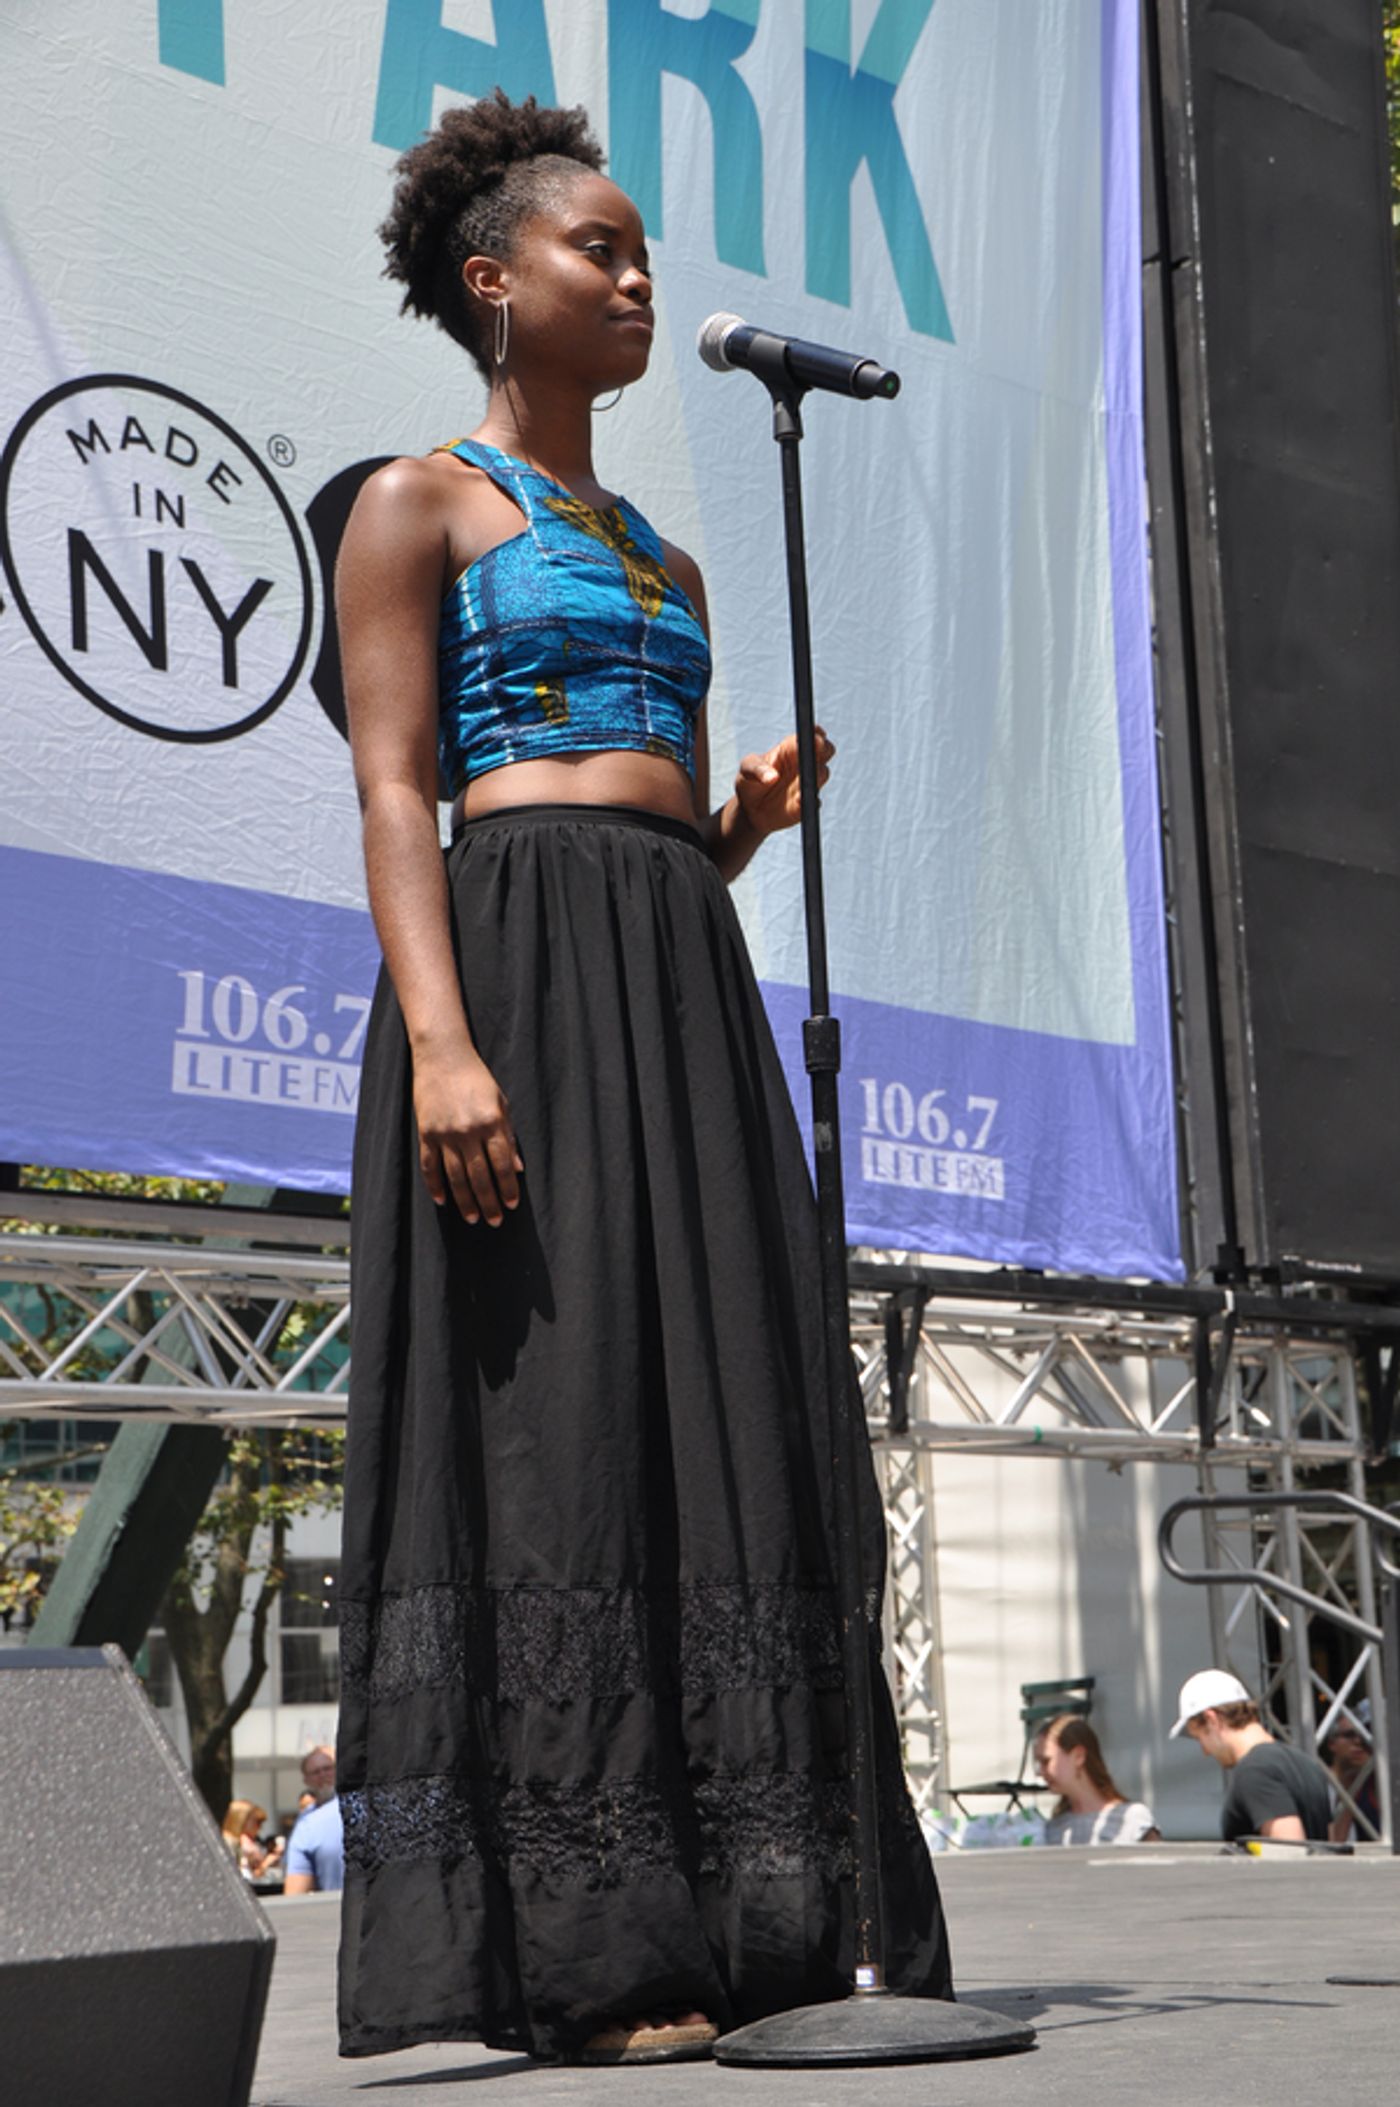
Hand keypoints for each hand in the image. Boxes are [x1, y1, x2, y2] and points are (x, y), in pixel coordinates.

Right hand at [413, 1049, 523, 1225]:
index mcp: (491, 1122)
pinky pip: (430, 1166)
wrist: (443, 1057)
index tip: (512, 1204)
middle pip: (480, 1176)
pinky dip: (435, 1185)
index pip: (503, 1164)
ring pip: (456, 1177)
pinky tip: (443, 1201)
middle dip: (489, 1201)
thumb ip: (509, 1136)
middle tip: (495, 1221)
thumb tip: (518, 1168)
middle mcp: (468, 1131)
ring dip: (465, 1201)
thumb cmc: (477, 1078)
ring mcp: (445, 1133)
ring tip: (473, 1218)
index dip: (508, 1187)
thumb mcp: (501, 1102)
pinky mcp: (426, 1133)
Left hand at [733, 727, 833, 836]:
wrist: (750, 811)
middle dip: (825, 749)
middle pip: (826, 750)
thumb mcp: (746, 771)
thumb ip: (757, 770)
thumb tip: (772, 777)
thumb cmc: (750, 783)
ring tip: (800, 783)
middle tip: (815, 753)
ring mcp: (807, 783)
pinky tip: (798, 802)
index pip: (809, 736)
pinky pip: (815, 801)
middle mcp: (803, 763)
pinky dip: (810, 801)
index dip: (816, 734)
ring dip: (815, 777)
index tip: (814, 737)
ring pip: (823, 773)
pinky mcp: (807, 803)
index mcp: (790, 749)